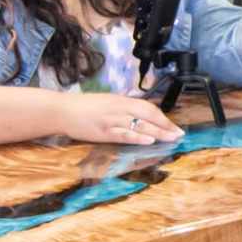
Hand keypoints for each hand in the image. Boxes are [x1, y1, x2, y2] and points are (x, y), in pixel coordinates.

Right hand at [51, 92, 179, 149]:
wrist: (63, 110)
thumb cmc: (84, 107)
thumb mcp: (107, 103)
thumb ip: (123, 109)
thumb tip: (140, 117)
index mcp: (121, 101)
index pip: (148, 108)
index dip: (163, 117)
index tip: (174, 126)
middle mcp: (119, 109)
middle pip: (148, 116)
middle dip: (165, 126)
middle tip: (179, 134)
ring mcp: (112, 120)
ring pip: (139, 125)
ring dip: (157, 132)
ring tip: (171, 138)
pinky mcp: (104, 131)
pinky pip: (124, 134)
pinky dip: (137, 137)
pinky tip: (149, 140)